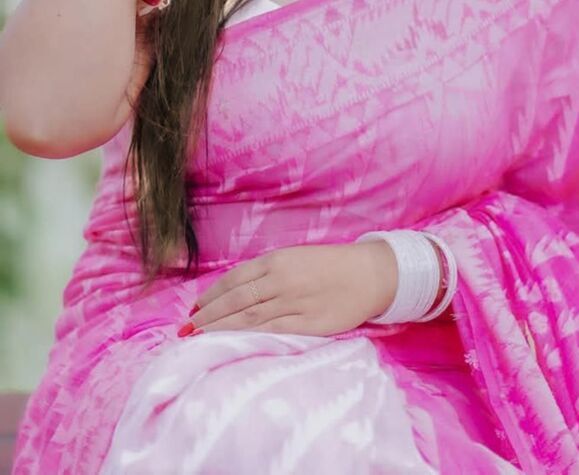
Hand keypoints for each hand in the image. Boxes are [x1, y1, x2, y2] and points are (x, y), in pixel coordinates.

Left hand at [178, 241, 397, 337]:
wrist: (368, 274)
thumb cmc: (330, 266)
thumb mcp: (295, 259)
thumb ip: (268, 273)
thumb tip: (234, 292)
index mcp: (277, 260)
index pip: (235, 280)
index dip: (212, 296)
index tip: (194, 310)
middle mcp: (281, 280)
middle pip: (236, 300)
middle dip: (208, 316)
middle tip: (186, 330)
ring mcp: (294, 302)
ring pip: (250, 317)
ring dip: (222, 329)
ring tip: (199, 339)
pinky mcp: (309, 324)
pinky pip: (272, 331)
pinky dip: (249, 338)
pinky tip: (234, 344)